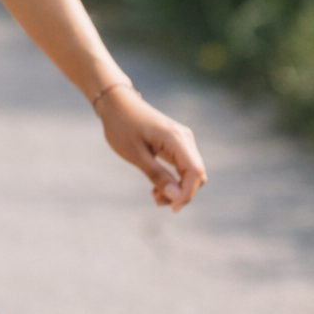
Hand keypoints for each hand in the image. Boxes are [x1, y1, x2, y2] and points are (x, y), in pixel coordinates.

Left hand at [96, 85, 205, 211]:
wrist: (116, 104)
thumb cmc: (122, 126)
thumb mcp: (135, 154)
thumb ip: (157, 175)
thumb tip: (176, 197)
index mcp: (176, 138)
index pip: (195, 171)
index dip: (188, 194)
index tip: (172, 209)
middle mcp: (185, 138)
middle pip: (196, 174)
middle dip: (181, 193)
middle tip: (156, 202)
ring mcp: (183, 140)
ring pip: (191, 172)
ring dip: (177, 188)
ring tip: (154, 196)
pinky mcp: (177, 144)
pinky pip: (183, 166)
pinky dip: (174, 179)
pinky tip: (156, 188)